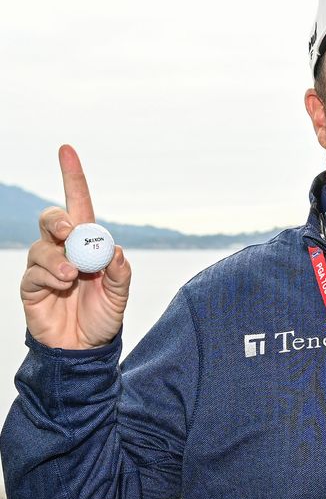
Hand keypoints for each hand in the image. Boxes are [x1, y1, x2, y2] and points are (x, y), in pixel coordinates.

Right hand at [21, 145, 130, 348]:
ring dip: (58, 258)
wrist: (85, 349)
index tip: (66, 149)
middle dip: (58, 220)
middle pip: (51, 219)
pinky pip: (34, 273)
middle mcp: (63, 250)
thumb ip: (121, 274)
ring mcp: (45, 266)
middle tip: (69, 231)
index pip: (78, 204)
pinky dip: (50, 276)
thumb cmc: (104, 317)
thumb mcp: (120, 295)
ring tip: (74, 276)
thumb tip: (115, 251)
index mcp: (88, 244)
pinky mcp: (31, 286)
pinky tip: (62, 286)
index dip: (72, 177)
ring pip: (41, 247)